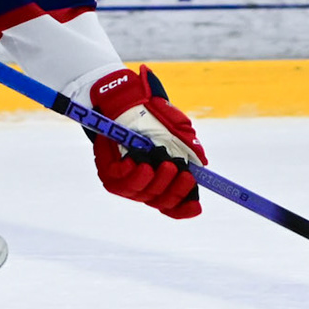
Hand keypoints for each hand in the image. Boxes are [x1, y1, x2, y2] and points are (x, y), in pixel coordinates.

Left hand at [88, 66, 204, 218]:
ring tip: (165, 164)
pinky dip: (132, 173)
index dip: (184, 208)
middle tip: (182, 172)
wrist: (130, 100)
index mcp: (162, 180)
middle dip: (174, 190)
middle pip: (160, 201)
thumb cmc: (155, 118)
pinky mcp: (108, 172)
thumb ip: (189, 148)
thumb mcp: (179, 131)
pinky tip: (138, 161)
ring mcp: (125, 181)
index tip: (196, 206)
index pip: (172, 204)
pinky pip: (120, 180)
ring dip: (156, 181)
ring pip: (141, 193)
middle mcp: (144, 185)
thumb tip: (201, 166)